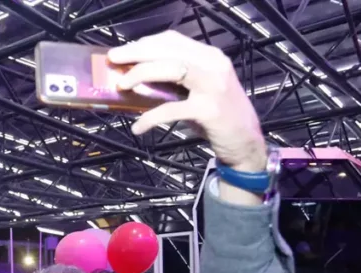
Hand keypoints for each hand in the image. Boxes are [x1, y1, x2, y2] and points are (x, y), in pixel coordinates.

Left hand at [109, 31, 266, 171]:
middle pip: (168, 49)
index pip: (173, 40)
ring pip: (170, 69)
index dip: (145, 43)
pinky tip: (138, 127)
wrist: (246, 143)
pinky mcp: (209, 110)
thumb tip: (137, 82)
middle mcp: (213, 65)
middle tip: (113, 59)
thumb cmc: (218, 118)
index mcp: (209, 56)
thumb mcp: (198, 92)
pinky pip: (171, 109)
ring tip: (122, 86)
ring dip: (141, 74)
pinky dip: (150, 118)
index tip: (125, 51)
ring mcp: (212, 86)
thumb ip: (175, 83)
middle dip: (136, 53)